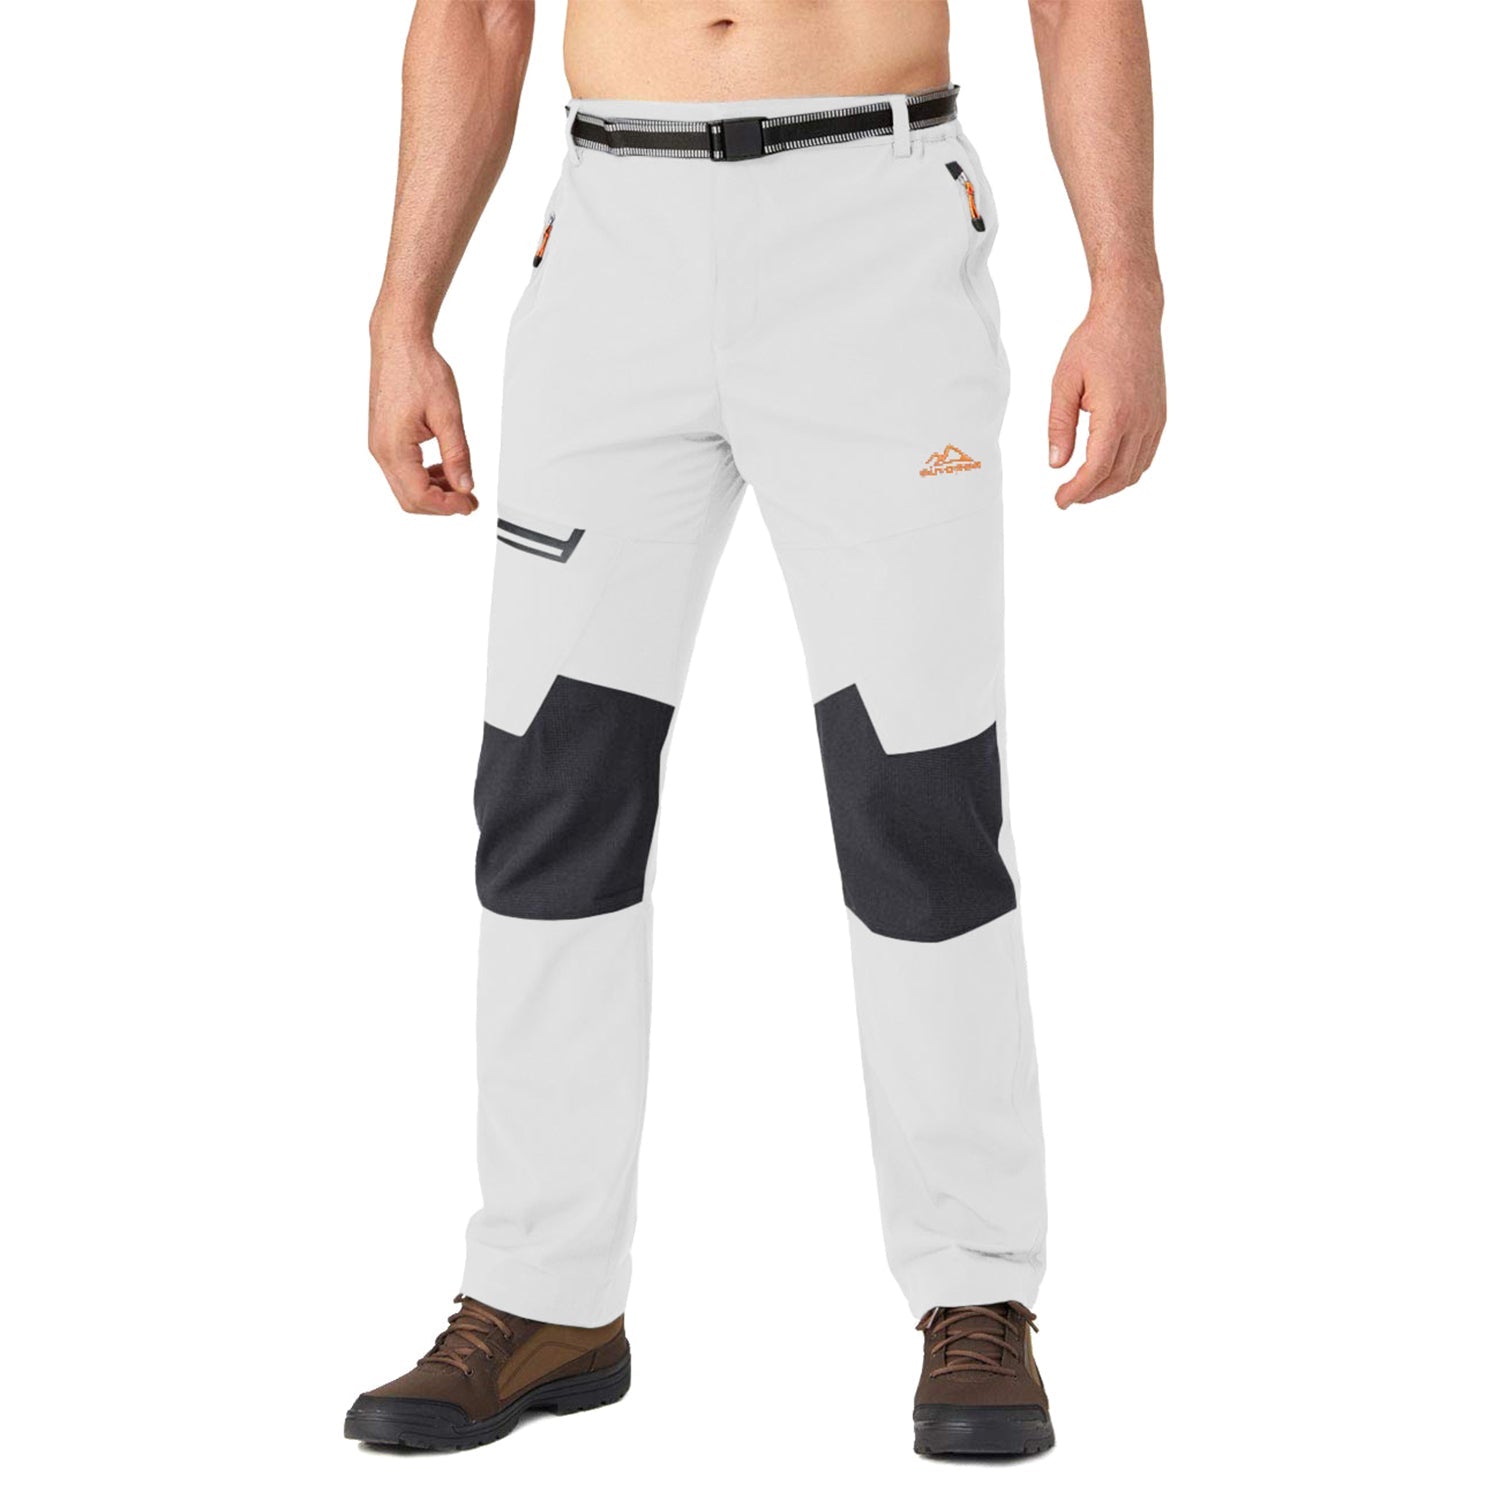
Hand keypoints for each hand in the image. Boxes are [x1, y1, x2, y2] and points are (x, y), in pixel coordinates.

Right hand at [368, 319, 477, 515]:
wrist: (399, 343)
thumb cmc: (419, 370)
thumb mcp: (448, 415)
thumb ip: (457, 455)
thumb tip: (465, 487)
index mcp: (393, 447)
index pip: (420, 496)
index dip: (448, 506)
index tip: (470, 505)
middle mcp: (381, 451)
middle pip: (410, 499)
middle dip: (442, 505)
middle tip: (470, 501)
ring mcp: (380, 446)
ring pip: (405, 488)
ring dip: (434, 492)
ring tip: (461, 485)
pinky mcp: (384, 439)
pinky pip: (403, 472)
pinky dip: (425, 478)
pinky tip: (445, 469)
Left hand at [1047, 288, 1165, 508]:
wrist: (1131, 317)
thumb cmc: (1096, 342)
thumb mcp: (1064, 383)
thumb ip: (1059, 426)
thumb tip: (1056, 464)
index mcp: (1116, 414)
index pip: (1096, 470)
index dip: (1076, 492)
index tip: (1060, 500)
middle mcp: (1141, 421)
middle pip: (1116, 477)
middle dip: (1090, 494)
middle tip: (1067, 496)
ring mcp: (1155, 420)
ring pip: (1134, 472)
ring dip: (1109, 486)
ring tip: (1084, 487)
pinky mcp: (1160, 416)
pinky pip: (1146, 456)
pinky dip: (1127, 472)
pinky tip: (1108, 470)